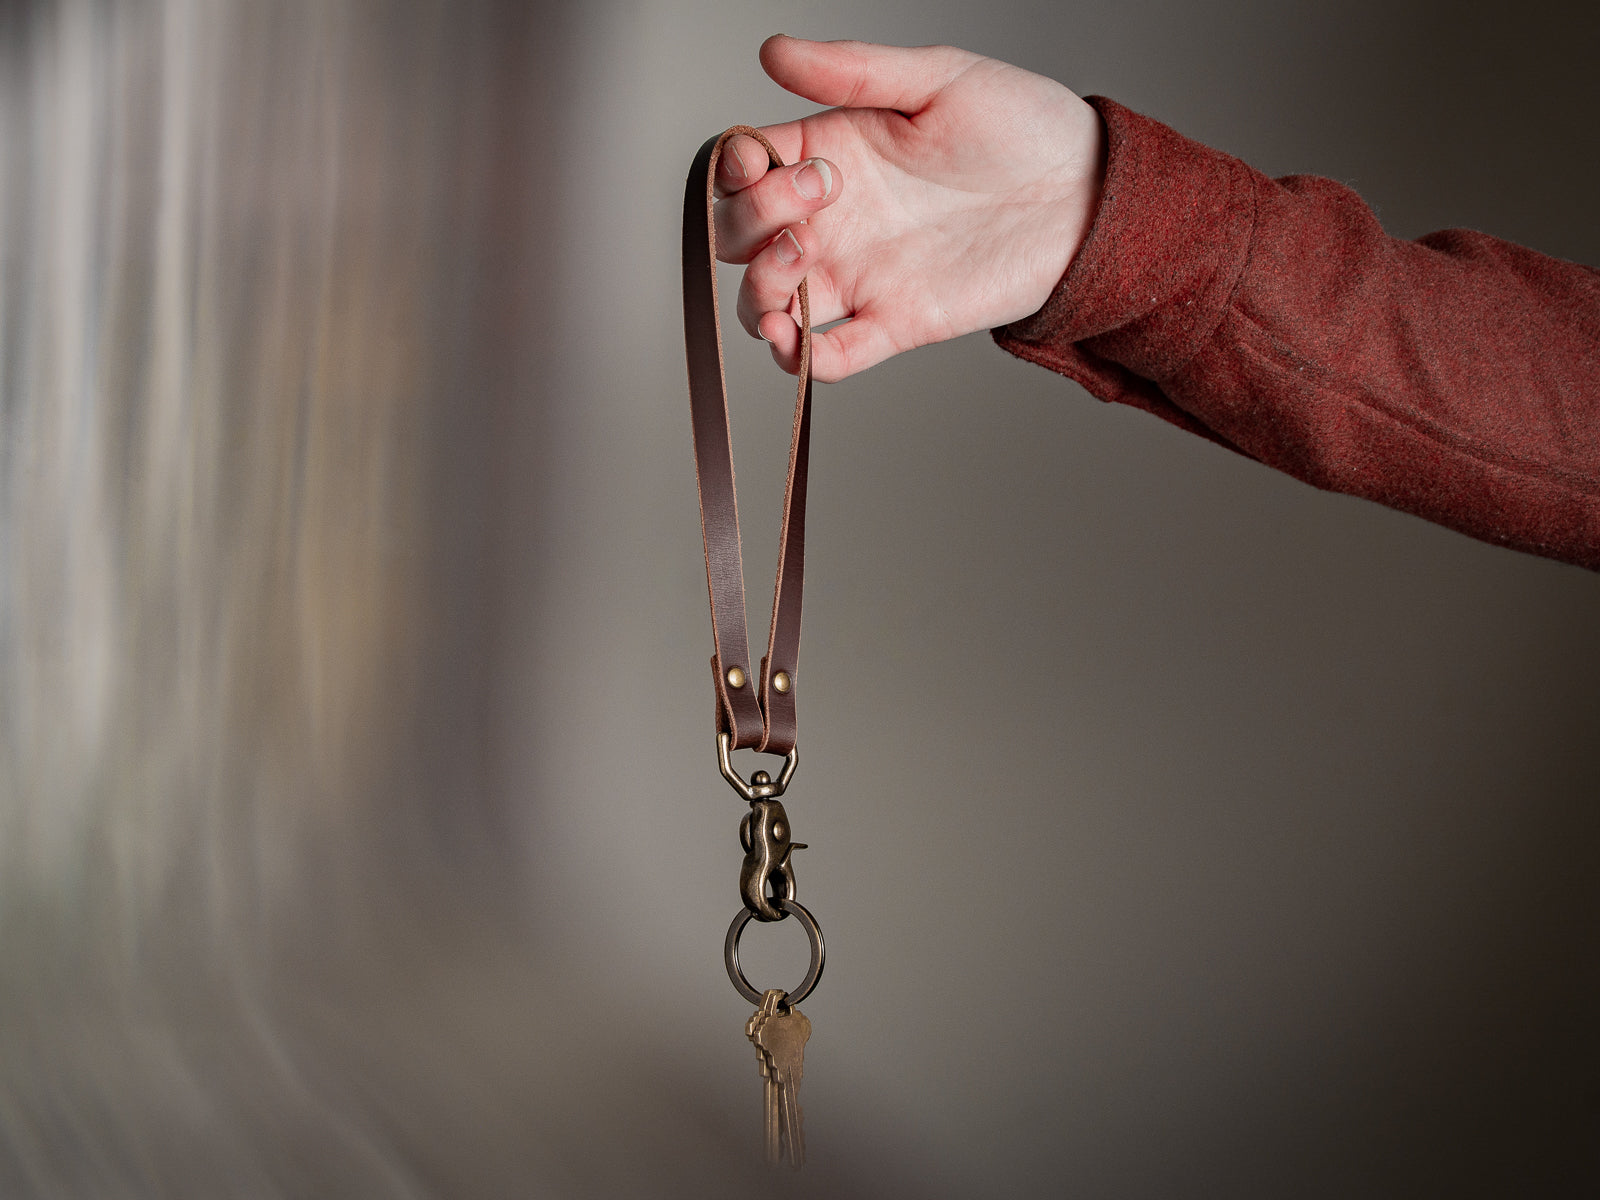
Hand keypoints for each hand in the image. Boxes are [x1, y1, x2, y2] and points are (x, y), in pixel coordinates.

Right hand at [714, 36, 1104, 381]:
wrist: (1087, 194)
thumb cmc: (1021, 127)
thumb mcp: (938, 78)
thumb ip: (853, 70)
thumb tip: (773, 52)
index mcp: (829, 154)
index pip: (741, 170)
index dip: (734, 169)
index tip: (769, 157)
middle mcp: (833, 220)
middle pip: (738, 239)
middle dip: (749, 222)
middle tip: (819, 197)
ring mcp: (858, 276)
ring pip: (766, 305)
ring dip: (759, 293)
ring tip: (800, 262)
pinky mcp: (893, 324)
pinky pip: (829, 359)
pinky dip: (801, 362)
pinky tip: (800, 341)